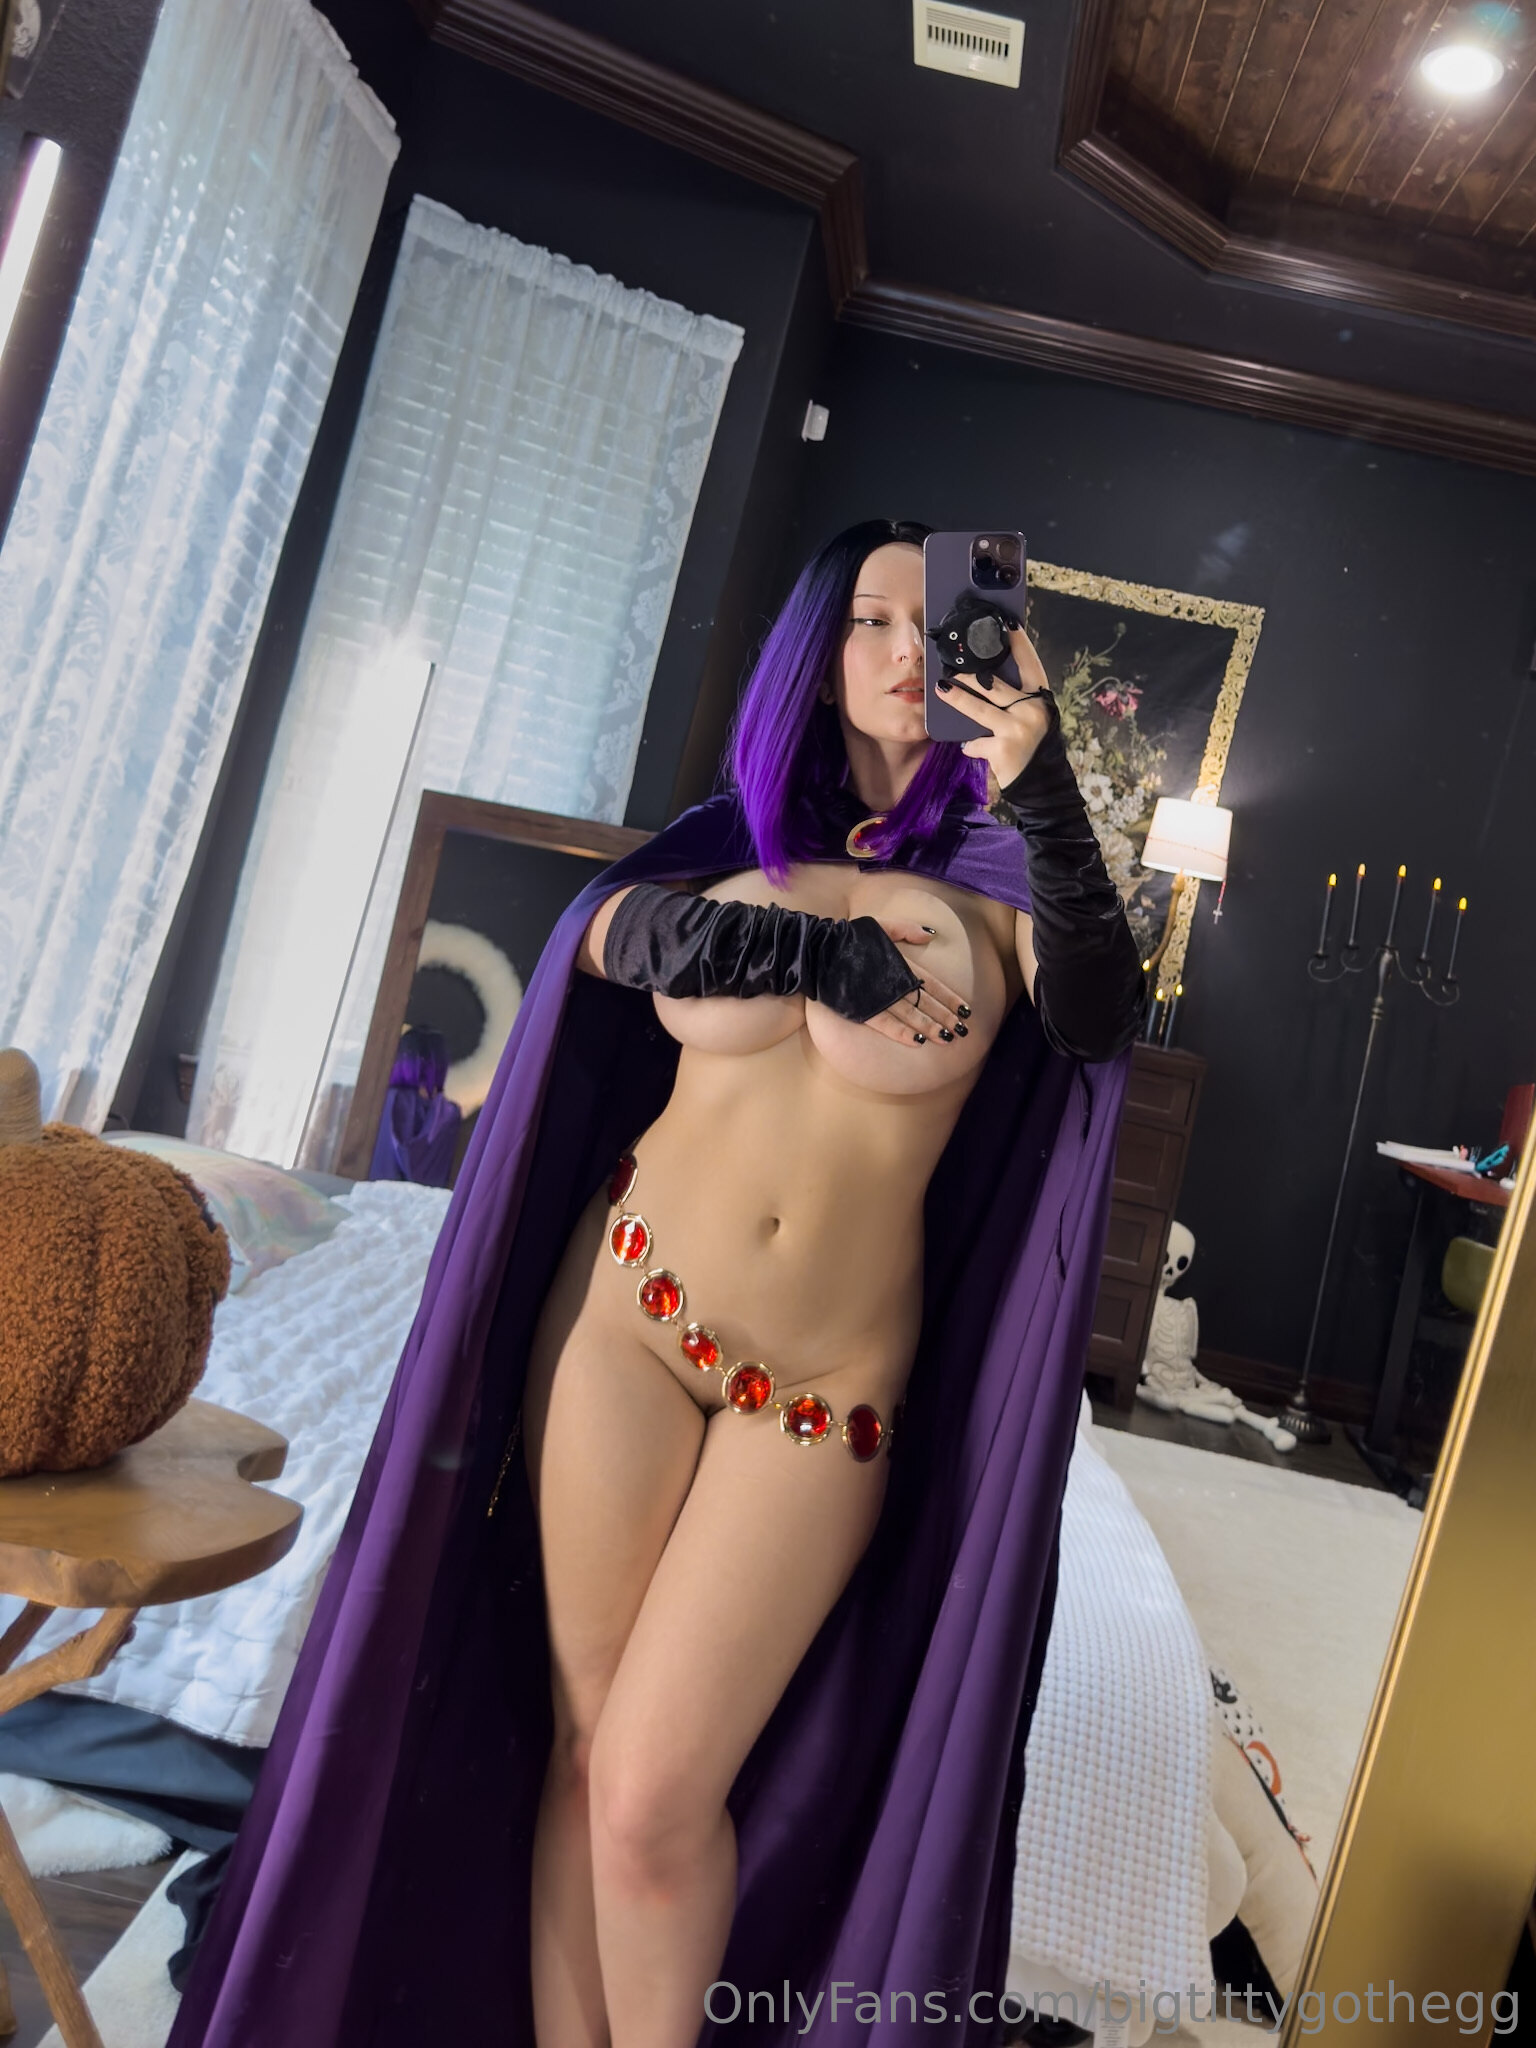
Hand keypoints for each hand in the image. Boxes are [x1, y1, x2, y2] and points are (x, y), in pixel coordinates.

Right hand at [857, 920, 970, 1048]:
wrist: (820, 950)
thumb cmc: (850, 936)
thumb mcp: (882, 925)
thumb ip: (908, 930)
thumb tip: (931, 935)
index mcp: (901, 963)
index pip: (932, 984)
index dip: (950, 998)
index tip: (966, 1010)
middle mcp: (893, 982)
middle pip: (925, 1003)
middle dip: (945, 1017)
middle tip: (962, 1031)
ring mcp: (878, 996)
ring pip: (910, 1015)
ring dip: (930, 1027)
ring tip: (946, 1039)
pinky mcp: (862, 1008)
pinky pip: (885, 1024)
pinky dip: (901, 1033)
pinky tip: (917, 1042)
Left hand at [937, 624, 1054, 792]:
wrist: (1043, 785)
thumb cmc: (1035, 747)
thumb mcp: (1033, 719)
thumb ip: (1017, 701)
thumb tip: (987, 680)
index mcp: (1041, 699)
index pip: (1030, 665)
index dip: (1020, 644)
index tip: (1008, 623)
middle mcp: (1032, 710)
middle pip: (995, 685)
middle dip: (971, 674)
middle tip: (951, 664)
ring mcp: (1017, 730)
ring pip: (979, 709)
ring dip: (958, 698)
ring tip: (941, 688)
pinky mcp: (1002, 750)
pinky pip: (976, 742)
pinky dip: (971, 746)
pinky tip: (968, 746)